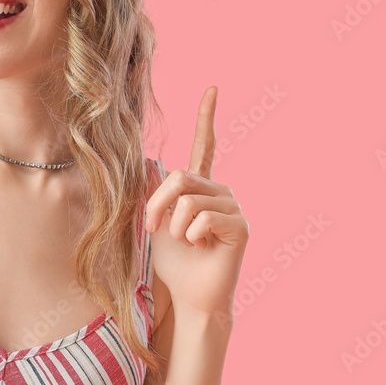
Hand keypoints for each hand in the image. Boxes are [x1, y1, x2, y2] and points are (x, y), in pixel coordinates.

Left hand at [143, 86, 249, 319]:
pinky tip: (203, 248)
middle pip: (179, 177)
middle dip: (157, 204)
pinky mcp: (240, 226)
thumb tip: (144, 162)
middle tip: (154, 228)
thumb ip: (153, 192)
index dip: (206, 117)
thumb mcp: (155, 222)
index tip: (212, 89)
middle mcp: (220, 191)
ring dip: (175, 227)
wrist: (188, 295)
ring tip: (187, 243)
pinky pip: (203, 218)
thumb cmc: (173, 262)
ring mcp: (232, 207)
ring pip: (189, 200)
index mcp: (199, 187)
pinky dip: (192, 236)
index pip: (205, 145)